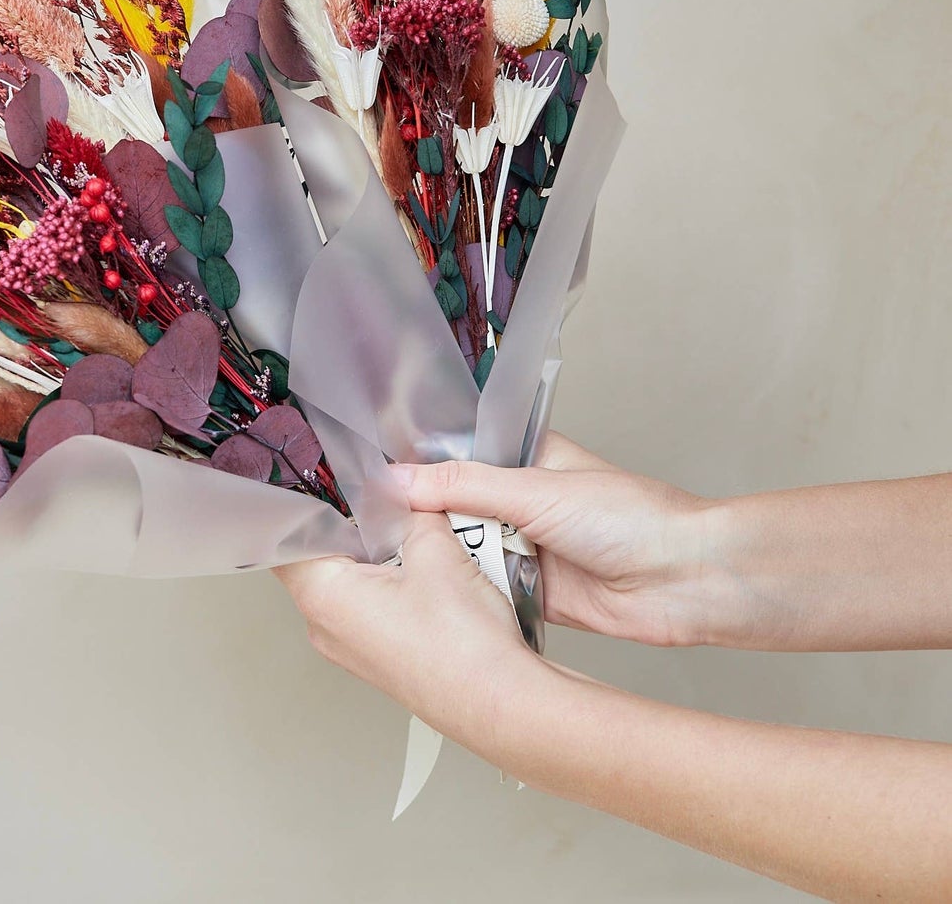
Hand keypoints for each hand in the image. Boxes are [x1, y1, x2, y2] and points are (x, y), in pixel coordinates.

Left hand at [274, 511, 541, 751]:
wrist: (502, 705)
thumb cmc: (463, 644)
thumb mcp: (436, 548)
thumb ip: (409, 510)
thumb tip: (399, 493)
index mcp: (322, 596)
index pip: (287, 536)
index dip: (308, 502)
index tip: (329, 479)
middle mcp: (325, 626)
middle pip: (320, 555)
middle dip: (352, 523)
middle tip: (384, 501)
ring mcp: (351, 647)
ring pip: (349, 580)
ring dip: (377, 552)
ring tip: (414, 534)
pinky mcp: (378, 658)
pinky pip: (370, 606)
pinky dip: (391, 580)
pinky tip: (428, 570)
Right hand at [395, 432, 719, 646]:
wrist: (686, 581)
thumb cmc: (632, 518)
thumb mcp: (536, 490)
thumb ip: (464, 486)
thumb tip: (399, 480)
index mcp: (523, 459)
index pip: (455, 459)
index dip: (416, 471)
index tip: (370, 484)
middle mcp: (520, 502)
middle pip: (452, 509)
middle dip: (422, 522)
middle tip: (370, 531)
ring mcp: (526, 548)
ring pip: (466, 553)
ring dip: (444, 561)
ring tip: (392, 565)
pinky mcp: (533, 593)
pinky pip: (487, 592)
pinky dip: (468, 595)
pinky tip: (434, 596)